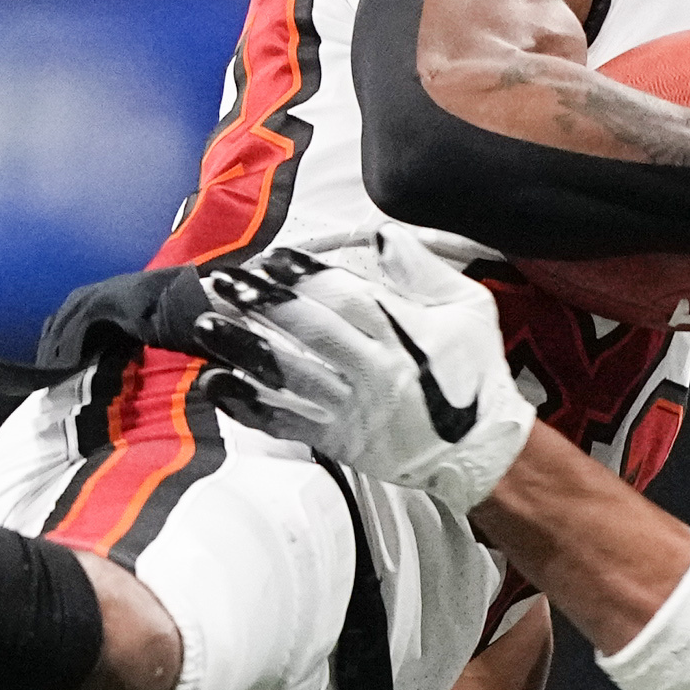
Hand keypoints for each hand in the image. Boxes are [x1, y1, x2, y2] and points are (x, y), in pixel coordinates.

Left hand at [198, 237, 534, 509]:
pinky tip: (218, 385)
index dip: (305, 276)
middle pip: (312, 331)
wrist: (481, 453)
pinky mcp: (341, 441)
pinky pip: (288, 423)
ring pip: (291, 376)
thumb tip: (381, 235)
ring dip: (245, 350)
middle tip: (223, 282)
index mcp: (406, 335)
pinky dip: (250, 405)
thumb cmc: (476, 377)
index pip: (347, 297)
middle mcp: (376, 371)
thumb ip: (425, 272)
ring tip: (208, 327)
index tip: (272, 259)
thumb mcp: (470, 310)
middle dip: (263, 305)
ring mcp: (354, 410)